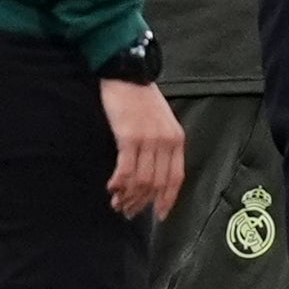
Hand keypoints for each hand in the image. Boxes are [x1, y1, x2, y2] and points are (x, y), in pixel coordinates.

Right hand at [101, 79, 185, 218]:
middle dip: (142, 202)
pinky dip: (119, 183)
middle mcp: (166, 142)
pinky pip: (126, 170)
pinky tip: (112, 188)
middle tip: (129, 212)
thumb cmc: (140, 97)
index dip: (167, 199)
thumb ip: (162, 144)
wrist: (127, 73)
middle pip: (157, 183)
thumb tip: (153, 172)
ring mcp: (149, 140)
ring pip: (141, 180)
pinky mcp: (129, 137)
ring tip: (117, 203)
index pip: (176, 177)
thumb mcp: (161, 121)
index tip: (159, 215)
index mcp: (177, 139)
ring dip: (128, 196)